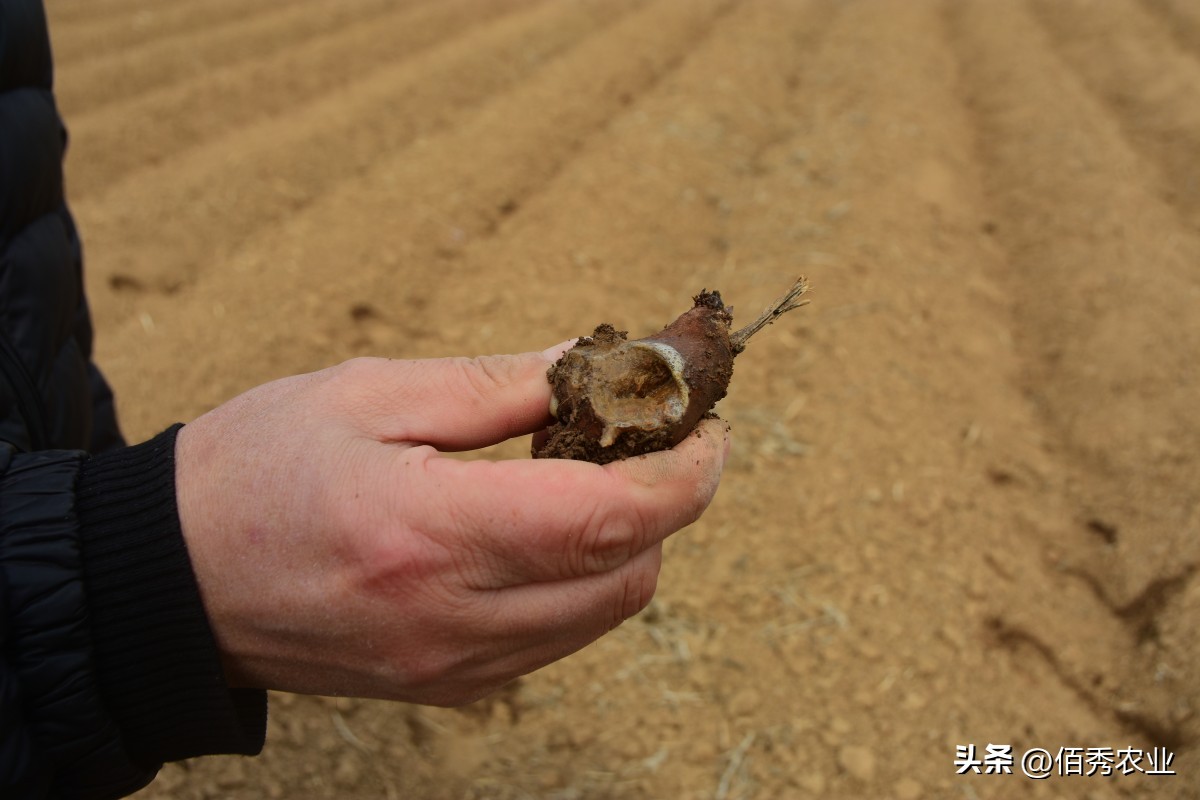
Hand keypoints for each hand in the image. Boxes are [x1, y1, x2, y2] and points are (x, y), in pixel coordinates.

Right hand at [174, 345, 727, 705]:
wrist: (170, 582)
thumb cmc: (256, 470)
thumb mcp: (370, 393)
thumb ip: (498, 384)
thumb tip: (596, 364)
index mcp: (429, 533)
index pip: (607, 520)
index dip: (683, 474)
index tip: (705, 427)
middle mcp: (452, 619)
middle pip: (629, 577)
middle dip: (668, 506)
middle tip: (651, 438)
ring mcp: (452, 666)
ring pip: (603, 614)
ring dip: (629, 544)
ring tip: (595, 476)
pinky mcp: (447, 685)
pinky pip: (557, 639)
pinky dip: (582, 583)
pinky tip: (545, 532)